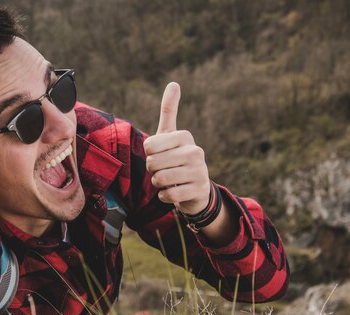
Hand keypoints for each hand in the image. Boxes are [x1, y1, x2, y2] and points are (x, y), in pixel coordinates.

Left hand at [143, 82, 210, 214]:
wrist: (195, 188)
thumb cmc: (176, 159)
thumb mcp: (171, 135)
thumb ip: (169, 110)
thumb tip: (174, 83)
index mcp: (185, 136)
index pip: (149, 146)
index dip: (149, 154)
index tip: (160, 155)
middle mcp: (196, 151)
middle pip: (152, 163)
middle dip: (153, 170)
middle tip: (164, 170)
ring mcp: (200, 171)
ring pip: (160, 179)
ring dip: (158, 184)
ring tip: (169, 181)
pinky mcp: (199, 190)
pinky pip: (168, 195)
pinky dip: (165, 196)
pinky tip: (173, 192)